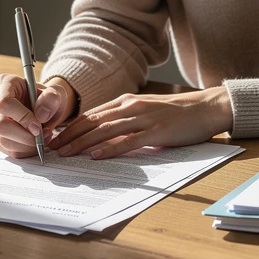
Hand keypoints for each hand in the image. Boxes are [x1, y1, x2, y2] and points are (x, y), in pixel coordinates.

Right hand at [0, 74, 76, 157]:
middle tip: (43, 135)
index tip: (38, 127)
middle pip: (1, 125)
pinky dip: (23, 150)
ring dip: (27, 145)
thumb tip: (41, 115)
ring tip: (43, 138)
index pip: (5, 103)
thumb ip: (51, 99)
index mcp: (5, 82)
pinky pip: (5, 149)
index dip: (22, 118)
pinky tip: (33, 142)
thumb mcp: (55, 93)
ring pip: (3, 140)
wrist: (41, 107)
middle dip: (26, 136)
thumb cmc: (45, 98)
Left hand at [49, 86, 232, 159]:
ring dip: (82, 142)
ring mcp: (143, 118)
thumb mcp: (145, 113)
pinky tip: (96, 155)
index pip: (91, 115)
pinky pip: (128, 141)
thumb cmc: (177, 114)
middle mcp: (130, 107)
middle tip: (52, 149)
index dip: (71, 127)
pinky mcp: (156, 131)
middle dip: (70, 136)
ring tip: (66, 153)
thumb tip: (103, 139)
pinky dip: (110, 148)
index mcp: (126, 102)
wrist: (206, 108)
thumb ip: (125, 122)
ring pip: (105, 130)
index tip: (55, 139)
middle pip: (93, 122)